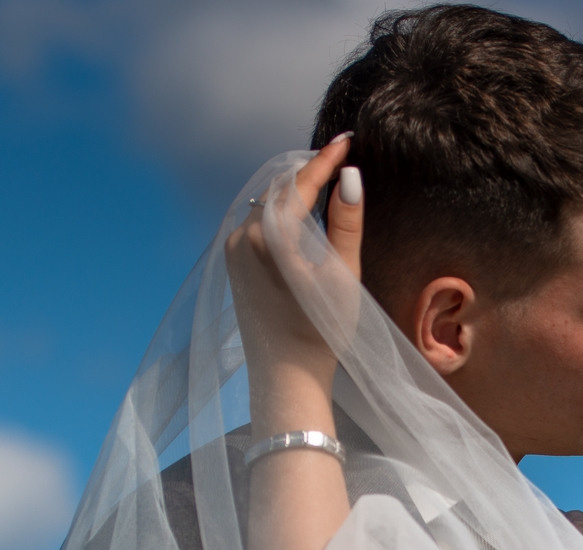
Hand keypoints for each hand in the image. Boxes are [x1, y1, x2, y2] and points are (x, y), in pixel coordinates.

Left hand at [224, 137, 364, 392]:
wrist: (286, 378)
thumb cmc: (320, 330)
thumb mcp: (343, 274)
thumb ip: (346, 222)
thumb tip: (349, 174)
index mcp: (269, 236)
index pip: (300, 183)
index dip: (326, 159)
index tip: (347, 139)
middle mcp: (243, 238)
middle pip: (280, 189)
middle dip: (309, 172)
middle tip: (338, 155)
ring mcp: (233, 253)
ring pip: (266, 206)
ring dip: (293, 192)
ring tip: (322, 179)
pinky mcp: (233, 267)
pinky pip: (257, 225)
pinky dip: (280, 214)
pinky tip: (299, 215)